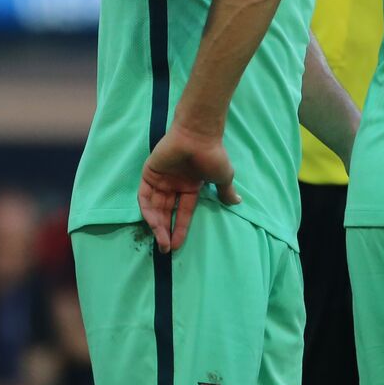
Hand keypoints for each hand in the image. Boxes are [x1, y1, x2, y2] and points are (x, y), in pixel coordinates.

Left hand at [138, 123, 239, 252]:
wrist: (198, 136)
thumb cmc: (212, 155)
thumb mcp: (223, 177)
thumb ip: (226, 191)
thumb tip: (238, 202)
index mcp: (190, 187)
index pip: (183, 212)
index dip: (180, 229)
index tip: (176, 245)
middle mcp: (174, 186)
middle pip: (166, 212)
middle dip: (165, 231)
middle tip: (165, 247)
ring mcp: (161, 180)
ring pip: (155, 207)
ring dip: (156, 224)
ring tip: (160, 239)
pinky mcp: (149, 174)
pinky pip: (145, 196)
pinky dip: (147, 210)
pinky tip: (152, 222)